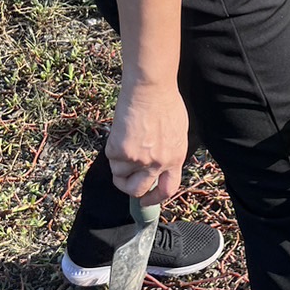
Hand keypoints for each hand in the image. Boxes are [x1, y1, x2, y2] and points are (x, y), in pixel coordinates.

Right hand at [105, 82, 189, 203]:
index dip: (155, 198)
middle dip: (129, 188)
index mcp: (175, 158)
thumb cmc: (165, 102)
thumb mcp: (177, 132)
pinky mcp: (121, 152)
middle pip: (138, 191)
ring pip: (120, 174)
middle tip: (124, 179)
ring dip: (119, 162)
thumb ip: (169, 151)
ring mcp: (139, 159)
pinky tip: (121, 132)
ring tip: (124, 140)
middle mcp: (158, 163)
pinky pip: (111, 159)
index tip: (145, 200)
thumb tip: (157, 164)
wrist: (151, 89)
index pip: (168, 189)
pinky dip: (112, 148)